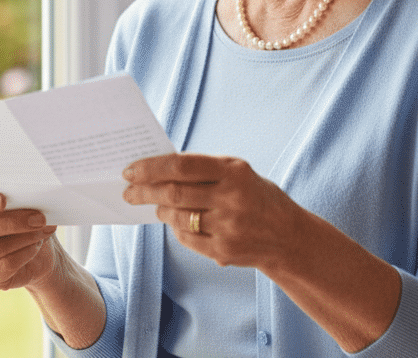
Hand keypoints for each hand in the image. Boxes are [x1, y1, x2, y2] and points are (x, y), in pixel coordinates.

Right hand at [0, 188, 58, 290]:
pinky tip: (35, 246)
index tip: (2, 200)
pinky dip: (24, 254)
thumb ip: (16, 198)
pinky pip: (4, 266)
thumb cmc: (21, 219)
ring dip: (24, 238)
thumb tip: (32, 198)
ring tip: (41, 230)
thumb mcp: (18, 204)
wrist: (33, 251)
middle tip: (39, 218)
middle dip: (12, 222)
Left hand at [122, 153, 307, 269]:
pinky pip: (186, 238)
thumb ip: (204, 170)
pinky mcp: (223, 251)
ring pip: (176, 218)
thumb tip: (157, 170)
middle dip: (144, 192)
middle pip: (173, 194)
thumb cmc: (256, 197)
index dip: (151, 168)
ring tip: (156, 206)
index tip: (130, 170)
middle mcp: (231, 198)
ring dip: (160, 211)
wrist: (289, 237)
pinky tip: (178, 222)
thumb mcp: (239, 173)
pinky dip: (176, 228)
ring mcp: (227, 227)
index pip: (181, 166)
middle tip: (128, 192)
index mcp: (234, 171)